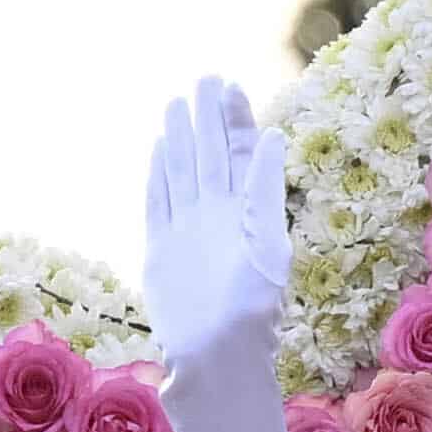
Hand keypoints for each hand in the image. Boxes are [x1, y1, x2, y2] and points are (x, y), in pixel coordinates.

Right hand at [140, 77, 290, 373]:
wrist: (215, 353)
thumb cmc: (250, 308)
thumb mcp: (268, 243)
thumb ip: (265, 190)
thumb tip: (272, 136)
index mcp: (246, 211)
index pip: (240, 153)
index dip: (237, 120)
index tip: (231, 84)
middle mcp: (217, 215)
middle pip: (210, 155)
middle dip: (209, 118)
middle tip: (206, 78)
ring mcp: (188, 230)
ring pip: (183, 172)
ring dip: (181, 138)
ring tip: (177, 103)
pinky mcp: (162, 249)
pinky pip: (159, 201)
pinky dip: (158, 175)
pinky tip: (158, 147)